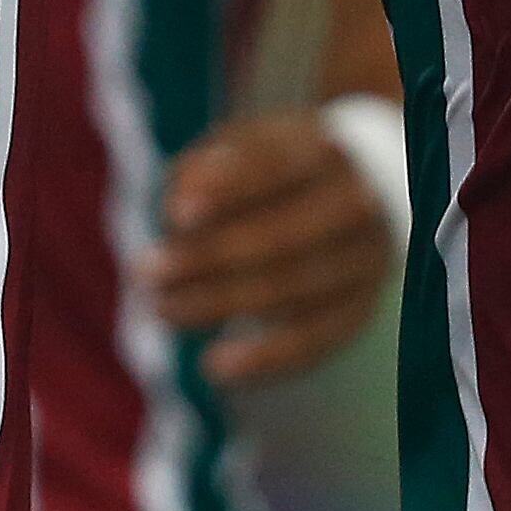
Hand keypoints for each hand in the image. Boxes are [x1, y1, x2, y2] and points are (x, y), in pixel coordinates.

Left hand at [143, 106, 394, 385]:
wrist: (365, 187)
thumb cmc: (278, 164)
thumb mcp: (245, 143)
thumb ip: (208, 167)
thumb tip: (177, 213)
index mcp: (323, 150)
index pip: (274, 168)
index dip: (226, 191)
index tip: (176, 216)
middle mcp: (356, 205)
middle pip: (282, 238)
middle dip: (208, 259)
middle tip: (144, 274)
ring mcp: (366, 260)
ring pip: (294, 292)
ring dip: (222, 306)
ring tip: (163, 311)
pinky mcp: (361, 306)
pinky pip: (316, 341)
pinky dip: (266, 360)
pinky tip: (215, 367)